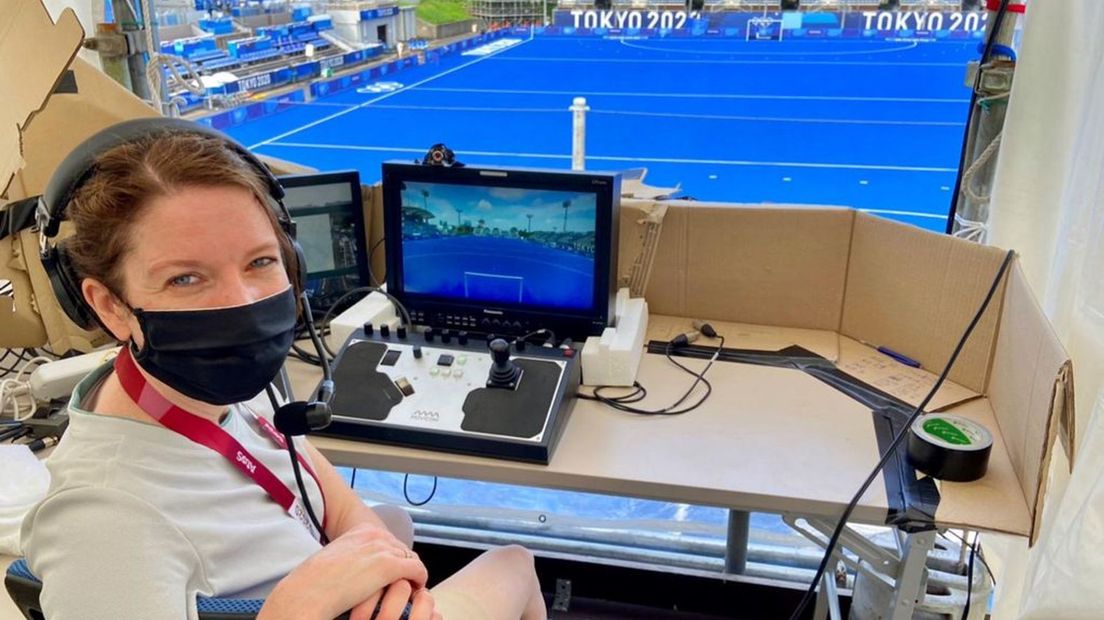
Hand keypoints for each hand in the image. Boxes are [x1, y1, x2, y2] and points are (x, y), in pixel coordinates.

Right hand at [261, 523, 426, 619]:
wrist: (308, 591)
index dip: (394, 557)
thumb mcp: (336, 559)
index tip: (395, 571)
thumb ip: (353, 557)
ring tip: (412, 588)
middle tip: (408, 581)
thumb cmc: (316, 581)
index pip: (390, 541)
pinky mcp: (390, 566)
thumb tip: (358, 570)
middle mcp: (375, 535)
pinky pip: (417, 570)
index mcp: (361, 531)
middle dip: (405, 566)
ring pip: (412, 559)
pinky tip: (416, 589)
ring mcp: (383, 549)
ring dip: (413, 574)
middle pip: (403, 549)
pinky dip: (419, 580)